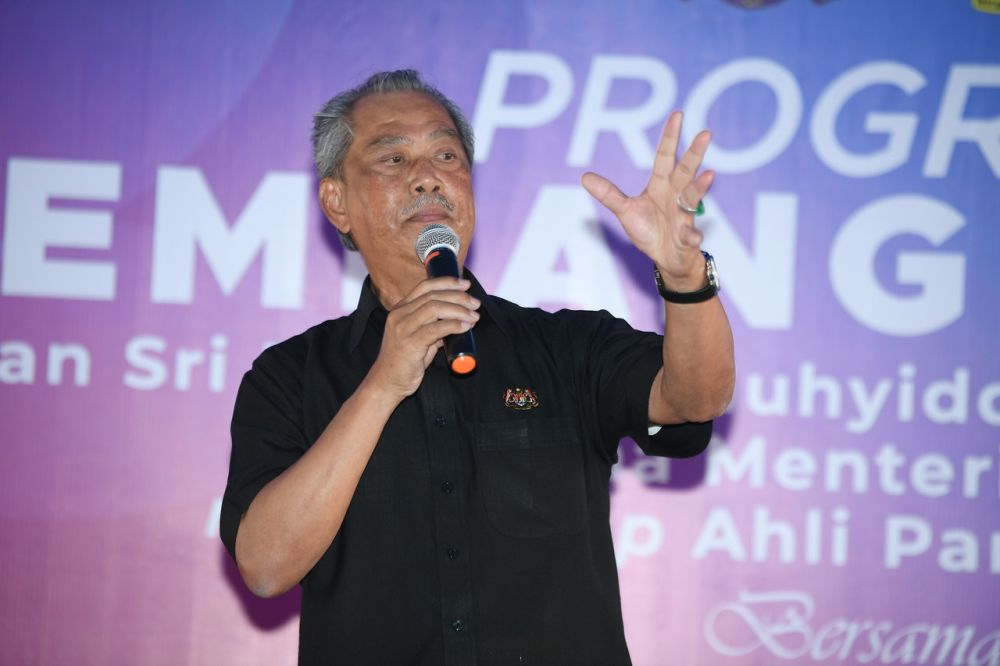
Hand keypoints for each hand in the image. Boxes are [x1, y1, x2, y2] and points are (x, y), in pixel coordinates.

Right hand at [367, 277, 479, 399]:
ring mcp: (403, 328)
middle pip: (433, 296)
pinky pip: (435, 329)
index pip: (425, 286)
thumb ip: (433, 328)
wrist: (387, 382)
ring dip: (458, 310)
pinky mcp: (409, 344)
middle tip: (475, 303)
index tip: (465, 285)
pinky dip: (453, 325)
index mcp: (400, 309)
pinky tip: (465, 327)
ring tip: (473, 316)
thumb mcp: (417, 338)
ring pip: (435, 308)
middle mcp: (399, 315)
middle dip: (458, 297)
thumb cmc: (403, 361)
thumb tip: (454, 322)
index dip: (447, 282)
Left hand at [581, 111, 713, 291]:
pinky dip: (692, 237)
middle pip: (686, 170)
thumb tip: (584, 176)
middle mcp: (676, 195)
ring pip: (693, 197)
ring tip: (709, 175)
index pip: (665, 156)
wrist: (666, 258)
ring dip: (701, 187)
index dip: (670, 137)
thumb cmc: (649, 230)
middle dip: (695, 153)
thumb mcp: (626, 211)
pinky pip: (690, 236)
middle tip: (706, 133)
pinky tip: (693, 237)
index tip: (677, 114)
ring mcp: (684, 215)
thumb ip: (609, 194)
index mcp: (661, 185)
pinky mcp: (686, 237)